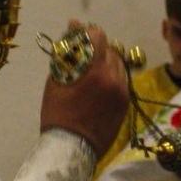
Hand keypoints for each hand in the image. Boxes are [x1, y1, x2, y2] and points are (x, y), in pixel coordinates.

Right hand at [39, 19, 128, 158]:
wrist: (71, 149)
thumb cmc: (57, 115)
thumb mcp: (56, 82)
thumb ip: (66, 56)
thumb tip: (71, 35)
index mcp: (96, 72)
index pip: (98, 37)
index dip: (87, 31)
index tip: (77, 31)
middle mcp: (114, 79)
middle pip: (110, 49)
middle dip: (96, 47)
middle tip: (82, 50)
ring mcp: (123, 92)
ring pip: (118, 65)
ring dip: (105, 61)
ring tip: (90, 69)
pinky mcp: (125, 104)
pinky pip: (121, 81)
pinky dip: (111, 77)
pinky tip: (97, 84)